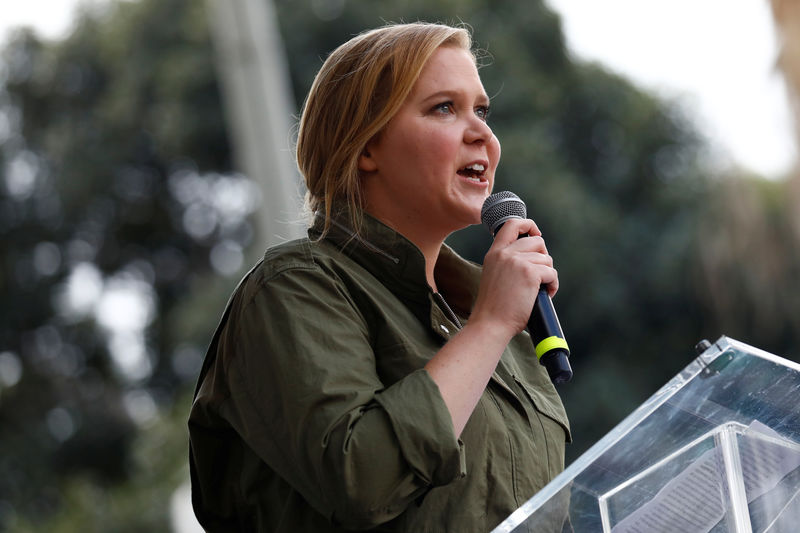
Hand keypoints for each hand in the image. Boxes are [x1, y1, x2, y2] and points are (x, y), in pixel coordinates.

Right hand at [471, 218, 558, 338]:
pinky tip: (545, 294)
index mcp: (494, 253)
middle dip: (544, 257)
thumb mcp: (494, 276)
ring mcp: (517, 262)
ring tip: (541, 289)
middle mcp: (505, 254)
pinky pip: (552, 272)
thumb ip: (507, 263)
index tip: (536, 234)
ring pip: (547, 259)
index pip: (512, 224)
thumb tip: (534, 257)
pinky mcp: (530, 273)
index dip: (528, 225)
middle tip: (540, 274)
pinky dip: (553, 285)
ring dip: (548, 275)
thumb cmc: (494, 308)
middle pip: (537, 241)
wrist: (490, 323)